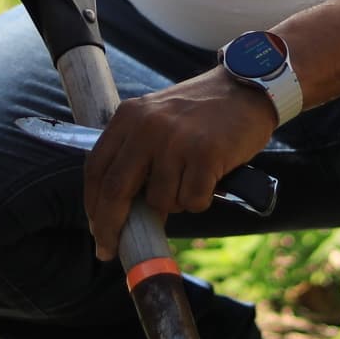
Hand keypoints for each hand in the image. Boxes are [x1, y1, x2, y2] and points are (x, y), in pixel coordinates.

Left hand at [82, 73, 279, 260]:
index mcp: (129, 117)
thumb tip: (121, 210)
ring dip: (176, 203)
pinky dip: (200, 199)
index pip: (96, 169)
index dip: (93, 205)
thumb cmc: (201, 112)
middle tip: (108, 250)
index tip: (96, 229)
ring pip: (161, 201)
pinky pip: (193, 200)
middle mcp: (148, 127)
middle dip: (110, 227)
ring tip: (192, 179)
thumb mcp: (157, 118)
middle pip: (116, 190)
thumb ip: (136, 155)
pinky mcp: (206, 154)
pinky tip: (210, 178)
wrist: (247, 88)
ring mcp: (176, 140)